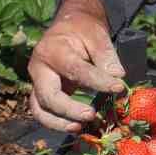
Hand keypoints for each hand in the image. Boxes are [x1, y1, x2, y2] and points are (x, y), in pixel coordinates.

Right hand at [27, 0, 125, 132]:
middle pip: (48, 96)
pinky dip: (57, 123)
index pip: (75, 70)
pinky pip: (43, 112)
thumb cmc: (82, 30)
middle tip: (92, 115)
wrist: (68, 27)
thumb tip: (117, 76)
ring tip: (80, 127)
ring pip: (40, 109)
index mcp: (52, 50)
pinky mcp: (40, 93)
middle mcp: (39, 68)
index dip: (97, 81)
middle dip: (69, 109)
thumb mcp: (96, 35)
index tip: (118, 88)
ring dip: (59, 123)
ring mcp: (37, 83)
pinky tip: (75, 126)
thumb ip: (106, 56)